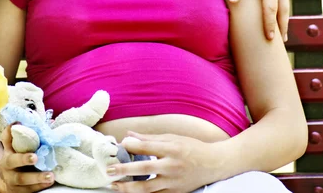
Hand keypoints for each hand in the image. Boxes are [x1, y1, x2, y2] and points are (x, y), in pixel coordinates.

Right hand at [0, 125, 53, 192]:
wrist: (4, 178)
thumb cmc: (12, 157)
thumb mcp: (10, 146)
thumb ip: (12, 135)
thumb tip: (17, 121)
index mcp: (7, 161)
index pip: (12, 160)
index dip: (23, 158)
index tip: (35, 156)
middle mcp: (9, 175)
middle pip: (20, 177)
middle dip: (33, 175)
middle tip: (46, 169)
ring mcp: (14, 186)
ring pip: (26, 186)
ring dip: (39, 182)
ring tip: (51, 177)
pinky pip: (29, 192)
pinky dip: (40, 188)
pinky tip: (48, 183)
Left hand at [108, 132, 223, 192]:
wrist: (213, 164)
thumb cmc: (191, 147)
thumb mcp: (171, 137)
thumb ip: (148, 138)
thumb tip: (128, 135)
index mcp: (171, 148)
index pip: (147, 147)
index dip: (131, 146)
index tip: (119, 145)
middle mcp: (172, 166)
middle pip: (145, 170)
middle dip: (125, 170)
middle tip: (109, 170)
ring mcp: (173, 182)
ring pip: (148, 188)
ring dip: (129, 188)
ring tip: (114, 186)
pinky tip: (130, 192)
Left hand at [228, 0, 290, 41]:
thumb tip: (231, 1)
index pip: (270, 8)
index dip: (269, 24)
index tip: (270, 39)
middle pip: (283, 8)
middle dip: (282, 26)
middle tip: (281, 43)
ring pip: (286, 0)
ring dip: (284, 16)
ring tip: (282, 32)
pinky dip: (283, 4)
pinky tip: (279, 12)